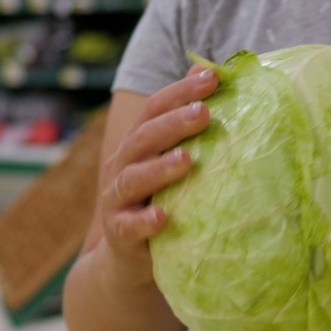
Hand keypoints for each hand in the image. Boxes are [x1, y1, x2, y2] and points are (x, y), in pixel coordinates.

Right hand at [99, 66, 217, 286]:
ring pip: (133, 178)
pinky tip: (163, 218)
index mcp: (138, 144)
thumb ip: (187, 125)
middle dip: (173, 123)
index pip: (155, 108)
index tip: (213, 77)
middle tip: (204, 112)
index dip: (181, 91)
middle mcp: (122, 166)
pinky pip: (129, 226)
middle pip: (144, 138)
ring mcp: (117, 200)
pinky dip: (144, 221)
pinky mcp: (120, 234)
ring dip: (159, 168)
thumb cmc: (160, 201)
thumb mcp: (171, 161)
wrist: (127, 259)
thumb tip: (213, 71)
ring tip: (187, 161)